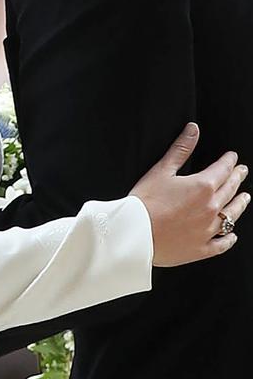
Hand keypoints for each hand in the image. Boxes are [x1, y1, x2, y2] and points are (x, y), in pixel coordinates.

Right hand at [130, 123, 249, 266]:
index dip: (229, 161)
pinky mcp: (202, 248)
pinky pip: (222, 243)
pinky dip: (229, 238)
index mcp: (202, 186)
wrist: (136, 234)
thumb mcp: (161, 170)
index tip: (233, 157)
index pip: (222, 170)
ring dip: (239, 204)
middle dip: (236, 179)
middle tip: (242, 172)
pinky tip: (232, 236)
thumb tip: (193, 130)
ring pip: (232, 216)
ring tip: (244, 198)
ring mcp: (208, 230)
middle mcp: (211, 208)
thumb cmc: (145, 202)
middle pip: (230, 190)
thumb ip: (181, 149)